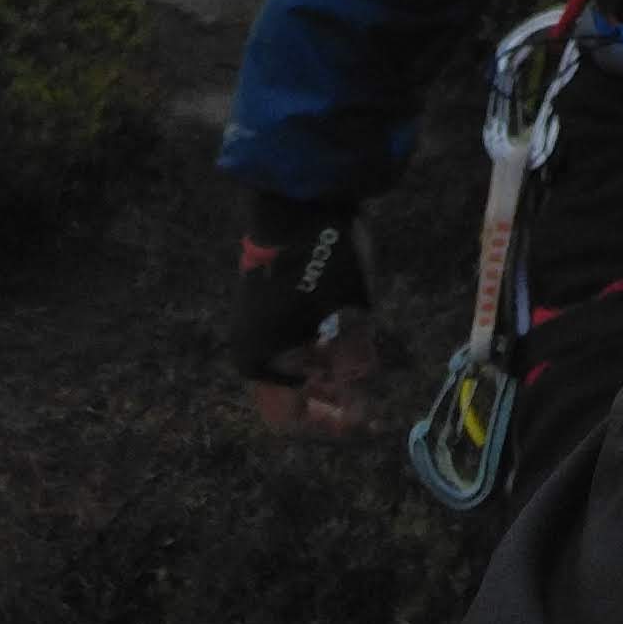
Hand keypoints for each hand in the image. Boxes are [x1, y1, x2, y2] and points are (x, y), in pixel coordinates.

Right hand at [232, 191, 377, 436]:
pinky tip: (350, 347)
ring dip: (329, 380)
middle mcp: (252, 350)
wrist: (300, 195)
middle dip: (331, 405)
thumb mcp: (351, 315)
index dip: (333, 428)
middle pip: (292, 399)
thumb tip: (362, 403)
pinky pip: (293, 346)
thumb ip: (355, 363)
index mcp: (262, 362)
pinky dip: (320, 354)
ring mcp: (256, 326)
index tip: (369, 424)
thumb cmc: (327, 258)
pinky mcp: (267, 305)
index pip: (293, 420)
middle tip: (370, 408)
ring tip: (365, 378)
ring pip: (295, 371)